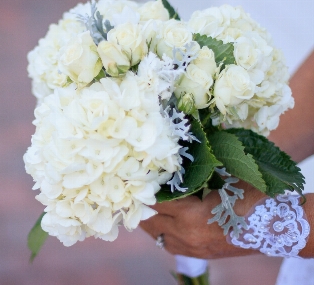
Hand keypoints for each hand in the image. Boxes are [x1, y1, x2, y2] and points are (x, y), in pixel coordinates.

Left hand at [140, 181, 265, 258]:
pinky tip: (161, 220)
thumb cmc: (250, 199)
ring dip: (149, 219)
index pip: (153, 202)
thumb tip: (179, 153)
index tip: (134, 176)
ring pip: (156, 234)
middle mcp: (185, 235)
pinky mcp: (196, 254)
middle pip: (149, 220)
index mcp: (190, 215)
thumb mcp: (223, 179)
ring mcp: (190, 248)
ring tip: (143, 203)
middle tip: (135, 188)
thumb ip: (198, 171)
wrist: (274, 229)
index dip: (142, 188)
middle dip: (140, 204)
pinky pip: (168, 244)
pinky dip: (160, 231)